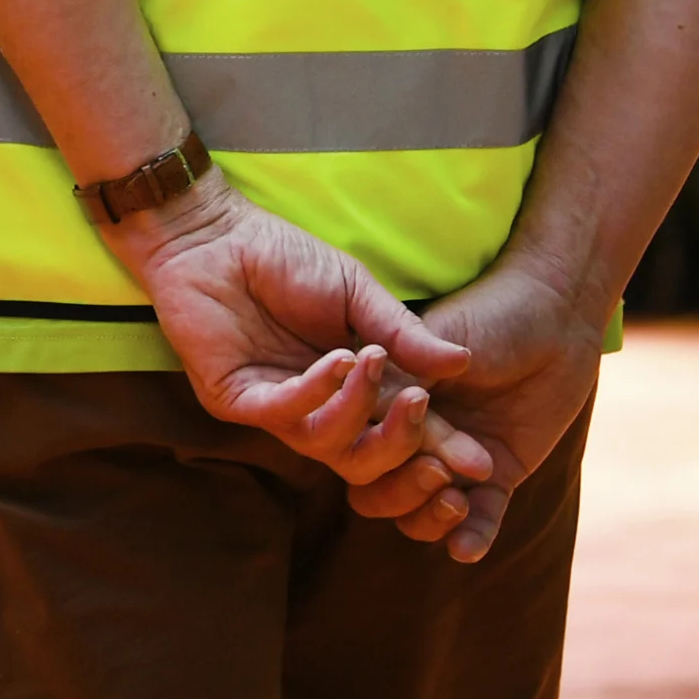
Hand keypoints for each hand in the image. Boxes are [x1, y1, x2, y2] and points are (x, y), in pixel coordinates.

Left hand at [109, 173, 492, 514]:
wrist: (216, 235)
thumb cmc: (286, 259)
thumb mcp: (358, 291)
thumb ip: (403, 331)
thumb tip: (462, 364)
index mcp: (353, 387)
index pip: (399, 430)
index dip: (438, 447)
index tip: (481, 463)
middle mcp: (317, 407)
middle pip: (367, 460)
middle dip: (403, 445)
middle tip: (424, 410)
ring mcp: (276, 407)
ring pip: (329, 446)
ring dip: (359, 408)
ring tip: (371, 358)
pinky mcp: (236, 399)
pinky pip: (285, 415)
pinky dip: (317, 392)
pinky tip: (336, 360)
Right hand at [347, 257, 602, 562]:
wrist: (553, 314)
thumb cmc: (486, 316)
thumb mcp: (429, 346)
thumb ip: (396, 388)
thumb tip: (370, 433)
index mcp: (380, 402)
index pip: (353, 446)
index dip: (370, 448)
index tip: (408, 421)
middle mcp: (409, 435)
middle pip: (376, 492)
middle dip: (398, 491)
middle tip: (437, 470)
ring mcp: (452, 457)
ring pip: (418, 513)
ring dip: (427, 518)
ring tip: (455, 499)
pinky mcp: (498, 472)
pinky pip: (480, 518)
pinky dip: (472, 537)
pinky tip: (467, 549)